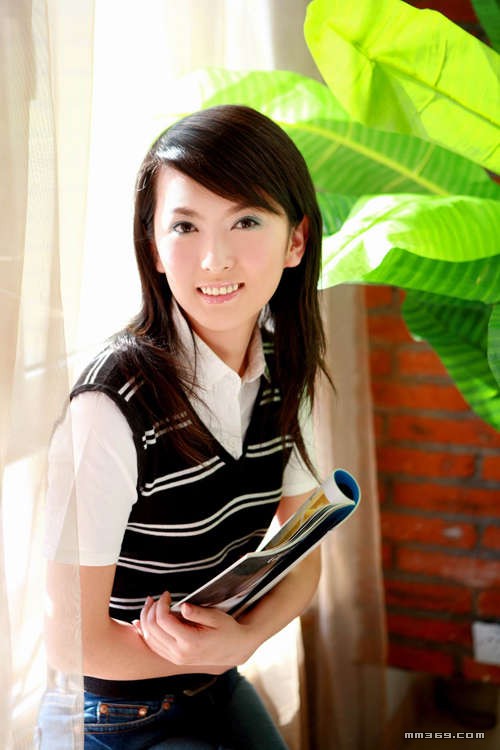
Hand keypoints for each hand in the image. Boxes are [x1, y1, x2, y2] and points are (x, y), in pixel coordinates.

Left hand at [136, 592, 257, 667]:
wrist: (235, 650)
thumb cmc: (227, 630)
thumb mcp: (217, 618)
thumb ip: (198, 613)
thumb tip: (182, 606)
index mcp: (190, 642)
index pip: (163, 621)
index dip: (161, 604)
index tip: (167, 593)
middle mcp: (180, 654)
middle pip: (152, 630)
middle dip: (150, 610)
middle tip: (156, 597)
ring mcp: (176, 658)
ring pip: (149, 639)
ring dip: (146, 620)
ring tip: (151, 605)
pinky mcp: (175, 659)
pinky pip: (153, 646)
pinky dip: (146, 632)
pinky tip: (145, 621)